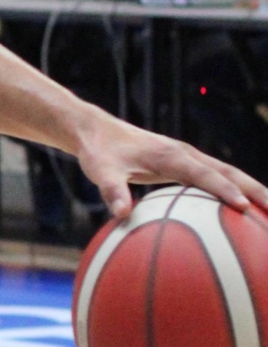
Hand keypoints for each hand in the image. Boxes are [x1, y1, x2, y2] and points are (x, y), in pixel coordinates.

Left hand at [74, 110, 267, 220]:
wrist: (96, 131)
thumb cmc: (98, 152)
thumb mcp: (100, 171)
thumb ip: (111, 191)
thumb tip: (122, 215)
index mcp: (171, 155)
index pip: (205, 174)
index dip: (224, 190)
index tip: (243, 207)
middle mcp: (186, 154)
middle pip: (230, 172)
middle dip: (255, 190)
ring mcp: (188, 158)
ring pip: (228, 174)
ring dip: (251, 190)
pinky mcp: (185, 165)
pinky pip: (216, 179)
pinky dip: (234, 192)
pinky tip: (240, 213)